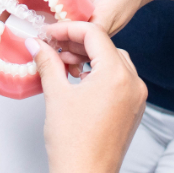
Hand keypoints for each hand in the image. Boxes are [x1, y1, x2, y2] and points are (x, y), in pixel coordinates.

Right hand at [26, 22, 146, 172]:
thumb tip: (37, 44)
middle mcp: (133, 83)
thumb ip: (48, 62)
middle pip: (105, 46)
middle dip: (77, 43)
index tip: (49, 33)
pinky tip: (80, 79)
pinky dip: (100, 73)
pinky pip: (119, 79)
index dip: (68, 29)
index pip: (94, 34)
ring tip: (64, 64)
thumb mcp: (56, 96)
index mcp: (117, 75)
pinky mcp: (133, 109)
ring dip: (89, 57)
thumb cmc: (74, 144)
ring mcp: (136, 97)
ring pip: (114, 61)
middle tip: (53, 46)